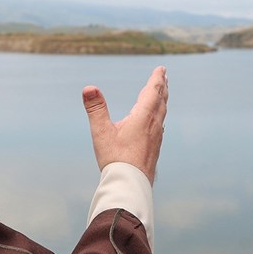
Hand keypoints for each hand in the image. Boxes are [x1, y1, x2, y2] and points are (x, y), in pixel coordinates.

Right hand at [82, 66, 168, 183]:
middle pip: (160, 101)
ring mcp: (156, 138)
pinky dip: (159, 115)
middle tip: (164, 76)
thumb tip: (88, 88)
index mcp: (143, 118)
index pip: (152, 92)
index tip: (161, 69)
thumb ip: (96, 109)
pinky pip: (160, 125)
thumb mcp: (101, 132)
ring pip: (162, 114)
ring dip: (162, 101)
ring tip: (162, 95)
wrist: (130, 184)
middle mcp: (154, 126)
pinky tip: (156, 122)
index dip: (157, 79)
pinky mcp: (154, 148)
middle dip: (162, 87)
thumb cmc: (116, 158)